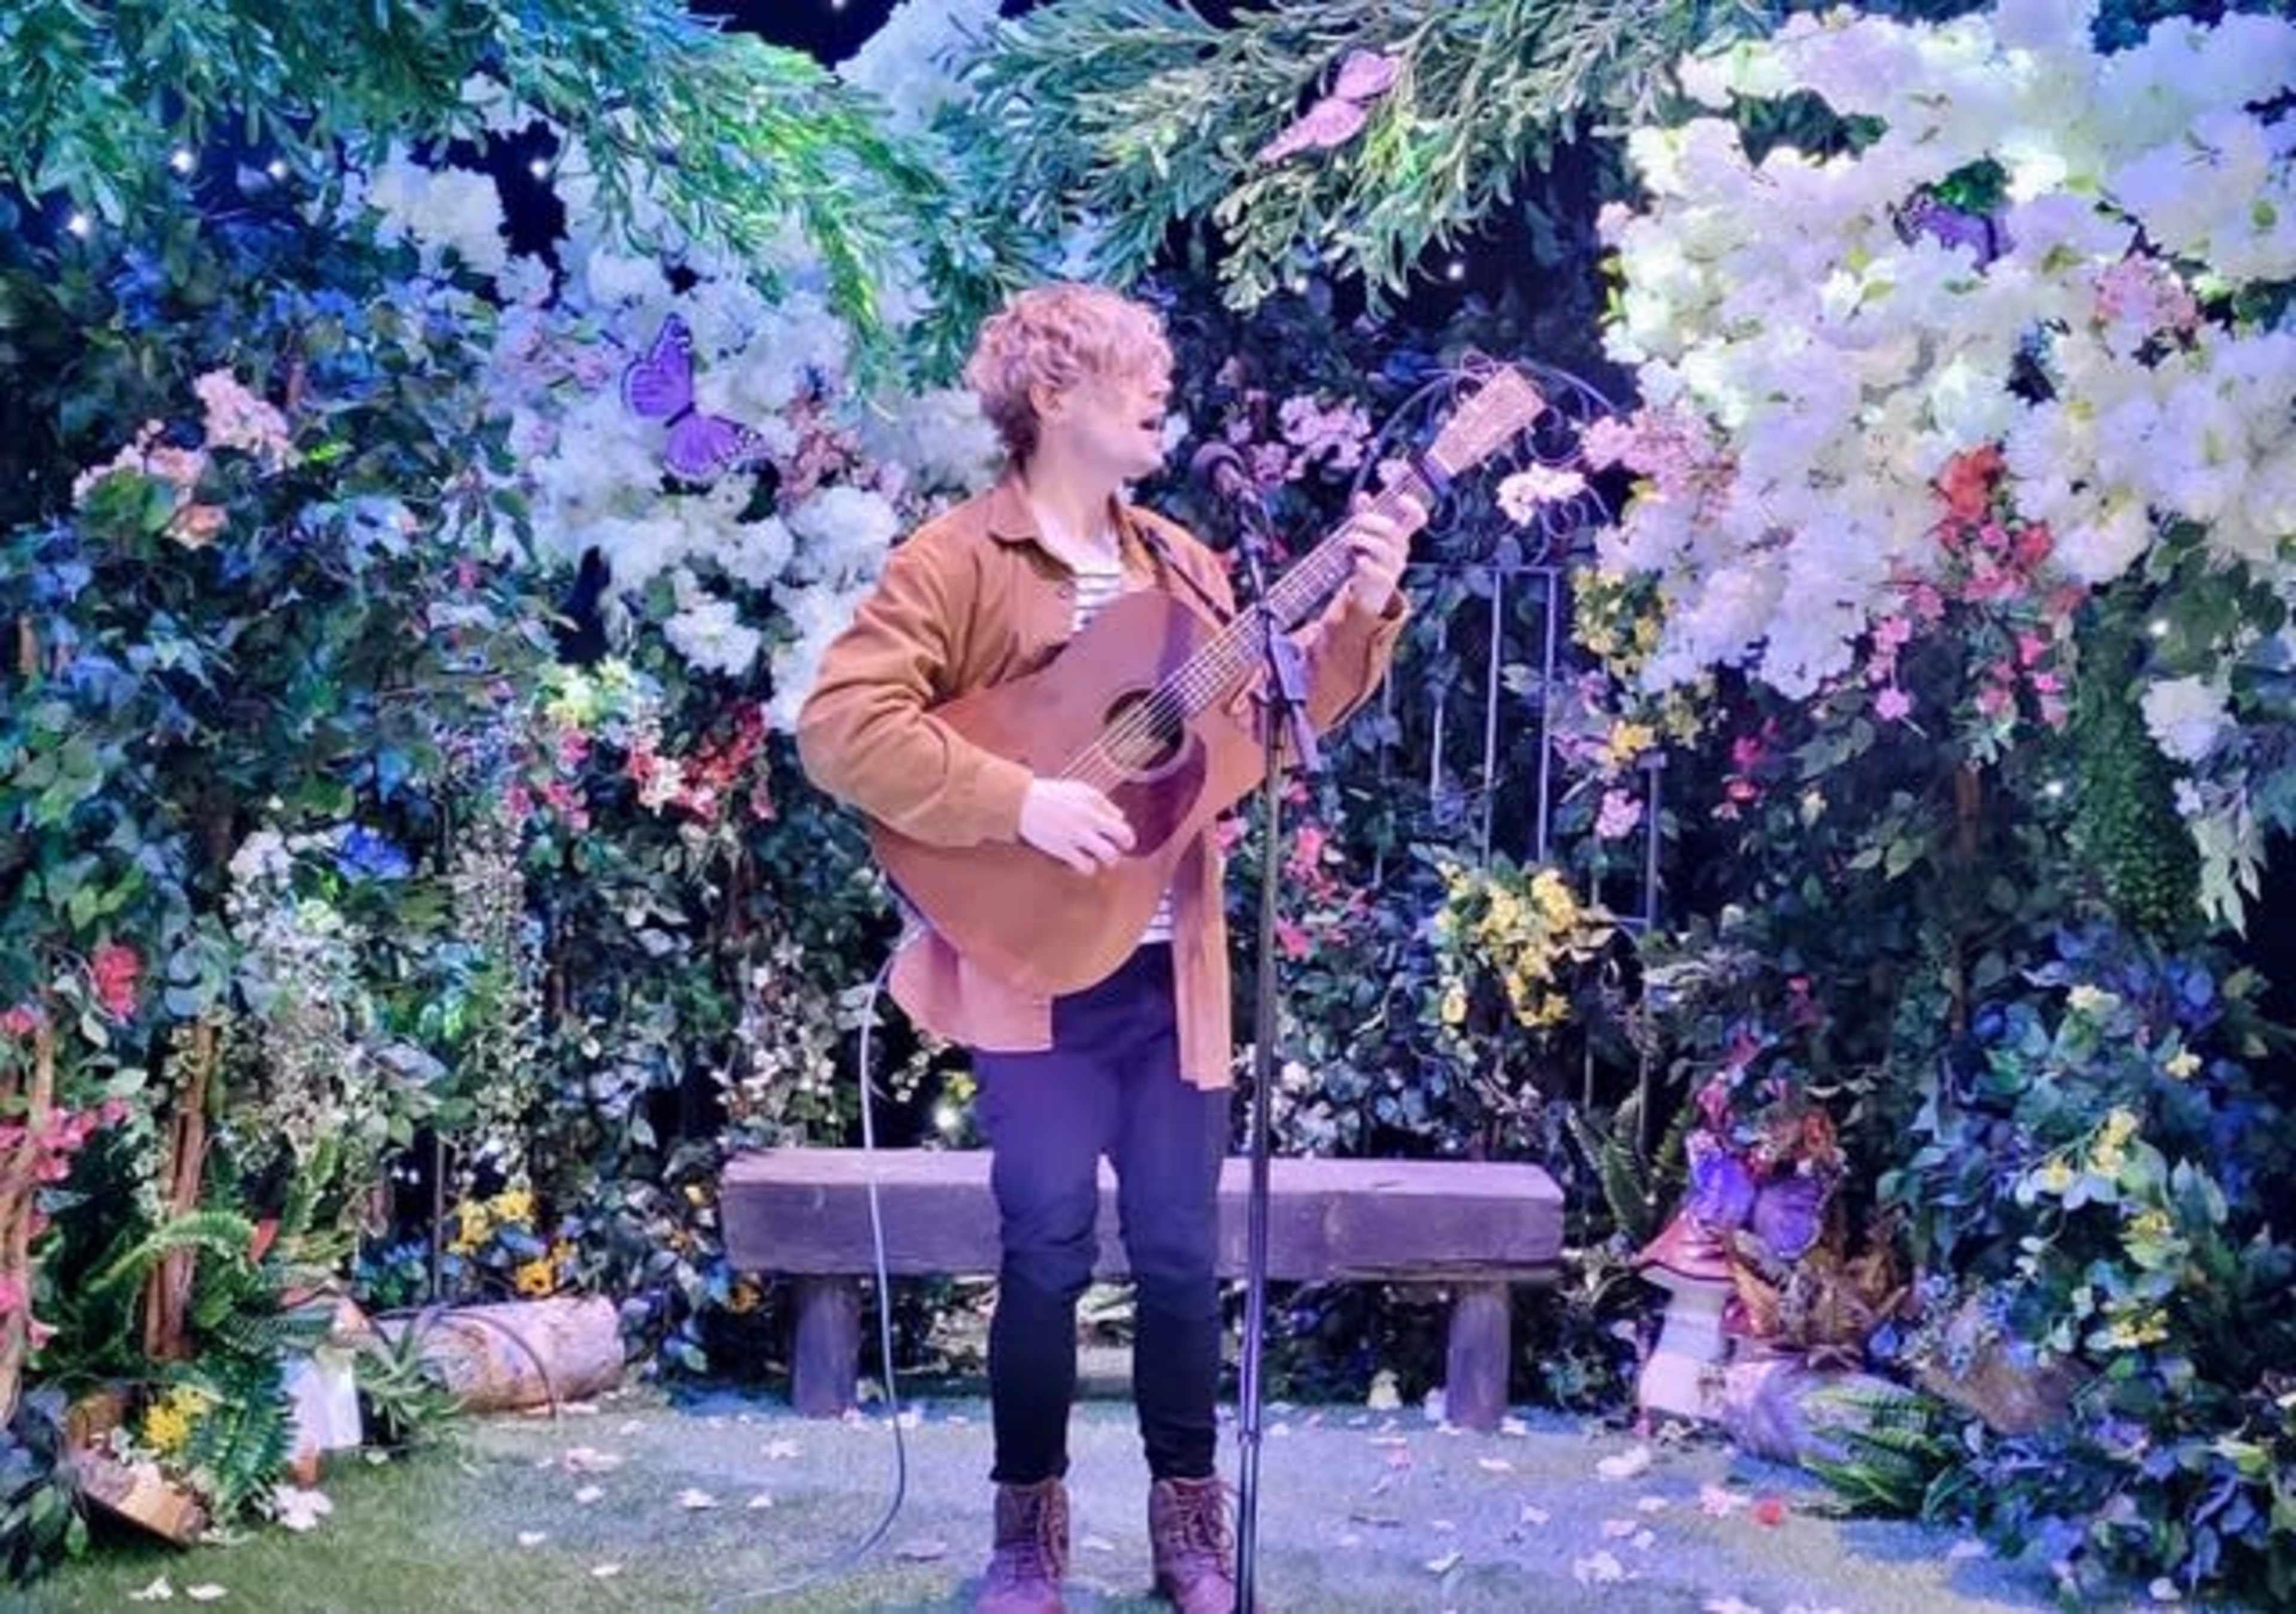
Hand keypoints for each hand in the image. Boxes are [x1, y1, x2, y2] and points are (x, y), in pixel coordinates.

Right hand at [1018, 777, 1134, 874]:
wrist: (1021, 801)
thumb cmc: (1051, 796)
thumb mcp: (1079, 789)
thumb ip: (1101, 802)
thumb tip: (1120, 817)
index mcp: (1094, 799)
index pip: (1120, 819)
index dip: (1119, 829)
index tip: (1114, 836)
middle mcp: (1090, 816)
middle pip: (1124, 834)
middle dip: (1126, 844)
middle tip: (1117, 848)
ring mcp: (1077, 833)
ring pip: (1110, 855)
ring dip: (1110, 860)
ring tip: (1101, 860)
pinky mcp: (1063, 848)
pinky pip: (1087, 866)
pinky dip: (1088, 868)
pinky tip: (1081, 863)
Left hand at [1339, 492, 1424, 614]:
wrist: (1370, 593)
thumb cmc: (1369, 558)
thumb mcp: (1368, 536)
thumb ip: (1365, 515)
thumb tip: (1362, 495)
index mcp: (1400, 535)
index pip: (1417, 519)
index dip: (1413, 507)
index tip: (1400, 499)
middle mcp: (1401, 549)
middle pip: (1392, 530)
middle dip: (1371, 521)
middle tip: (1355, 521)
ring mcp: (1394, 567)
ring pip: (1383, 548)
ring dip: (1362, 540)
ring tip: (1347, 540)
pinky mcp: (1384, 583)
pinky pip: (1378, 571)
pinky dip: (1365, 563)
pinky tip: (1358, 560)